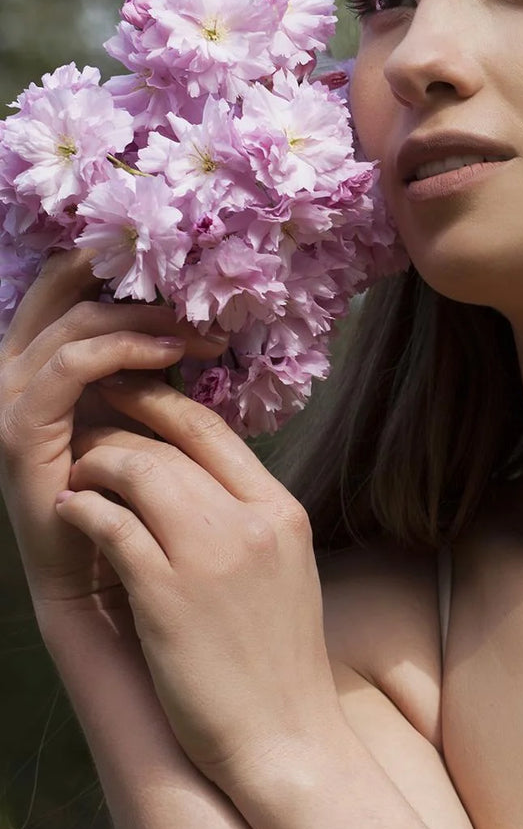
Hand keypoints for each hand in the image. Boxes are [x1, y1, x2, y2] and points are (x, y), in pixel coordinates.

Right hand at [0, 247, 227, 631]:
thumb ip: (149, 359)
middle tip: (190, 285)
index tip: (179, 261)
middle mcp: (15, 367)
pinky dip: (121, 351)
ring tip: (198, 330)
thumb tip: (194, 311)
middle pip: (59, 288)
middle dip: (126, 278)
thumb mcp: (140, 406)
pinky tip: (169, 355)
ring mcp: (11, 398)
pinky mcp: (20, 430)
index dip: (112, 260)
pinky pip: (69, 369)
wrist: (101, 568)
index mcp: (38, 355)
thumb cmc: (130, 487)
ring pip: (74, 324)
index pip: (62, 282)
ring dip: (142, 318)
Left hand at [53, 372, 342, 794]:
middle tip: (84, 438)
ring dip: (95, 468)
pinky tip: (71, 515)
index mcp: (281, 513)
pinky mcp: (167, 595)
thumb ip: (246, 521)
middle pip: (169, 444)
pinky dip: (82, 510)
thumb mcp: (283, 571)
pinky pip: (110, 523)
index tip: (128, 395)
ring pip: (137, 471)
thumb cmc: (275, 663)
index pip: (213, 430)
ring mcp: (210, 556)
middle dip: (117, 433)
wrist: (285, 738)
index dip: (161, 403)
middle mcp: (251, 523)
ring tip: (78, 480)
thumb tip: (194, 481)